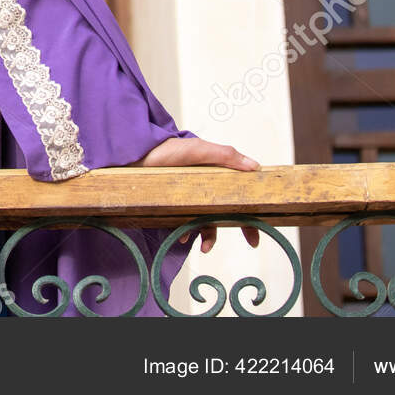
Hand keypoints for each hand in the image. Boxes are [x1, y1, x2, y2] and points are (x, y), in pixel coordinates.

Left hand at [130, 136, 262, 254]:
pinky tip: (181, 236)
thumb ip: (225, 156)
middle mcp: (205, 190)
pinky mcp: (174, 208)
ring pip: (206, 223)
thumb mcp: (199, 150)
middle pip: (226, 213)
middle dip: (239, 228)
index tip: (259, 230)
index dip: (251, 213)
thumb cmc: (167, 149)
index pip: (238, 196)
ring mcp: (189, 200)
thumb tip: (255, 166)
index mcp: (216, 176)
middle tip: (252, 242)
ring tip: (203, 246)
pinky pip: (184, 226)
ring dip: (208, 236)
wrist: (135, 156)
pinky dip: (186, 233)